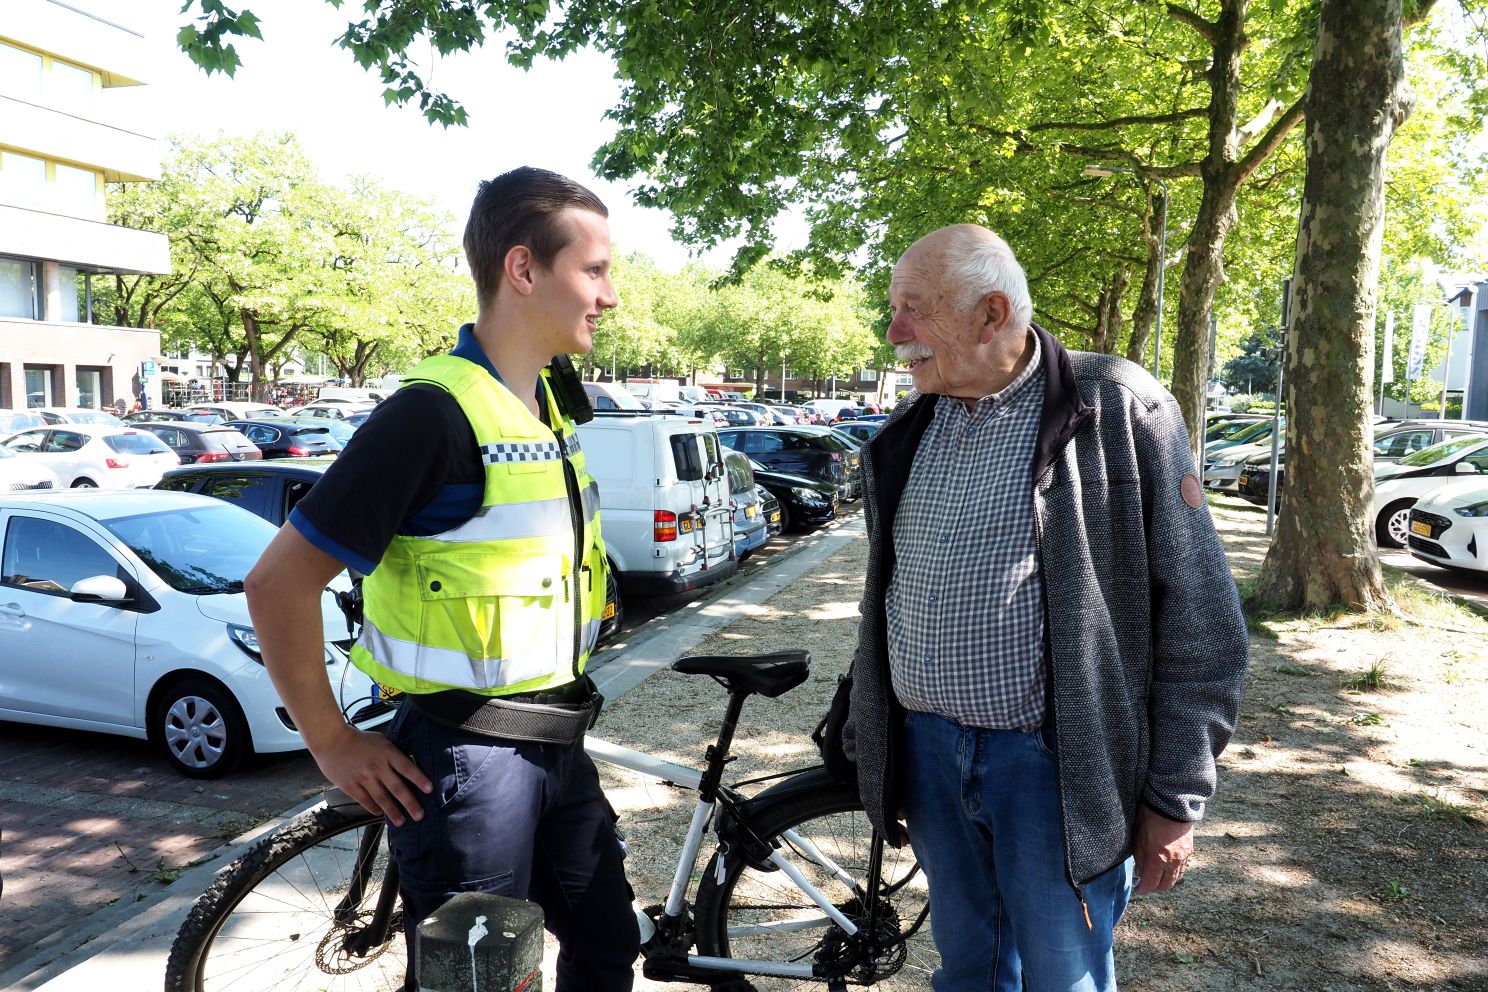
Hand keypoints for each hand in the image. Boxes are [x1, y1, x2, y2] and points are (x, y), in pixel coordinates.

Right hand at [312, 725, 432, 826]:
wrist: (331, 740)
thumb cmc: (359, 740)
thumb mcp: (381, 740)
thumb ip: (393, 753)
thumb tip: (409, 766)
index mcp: (387, 753)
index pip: (407, 768)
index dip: (419, 779)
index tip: (430, 790)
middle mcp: (377, 766)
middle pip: (397, 787)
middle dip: (410, 803)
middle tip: (420, 815)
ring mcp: (363, 777)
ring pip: (382, 798)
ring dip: (393, 812)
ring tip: (401, 822)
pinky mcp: (350, 786)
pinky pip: (365, 801)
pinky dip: (374, 809)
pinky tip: (381, 814)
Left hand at [1132, 804, 1193, 894]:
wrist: (1172, 804)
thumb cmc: (1150, 818)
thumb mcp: (1138, 838)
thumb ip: (1140, 858)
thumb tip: (1140, 872)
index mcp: (1157, 859)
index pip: (1150, 883)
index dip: (1143, 889)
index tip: (1137, 889)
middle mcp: (1172, 862)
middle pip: (1165, 885)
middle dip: (1154, 888)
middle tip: (1146, 885)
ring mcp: (1183, 857)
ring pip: (1175, 878)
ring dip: (1165, 881)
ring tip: (1156, 878)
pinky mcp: (1190, 851)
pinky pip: (1182, 868)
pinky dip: (1174, 872)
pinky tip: (1167, 868)